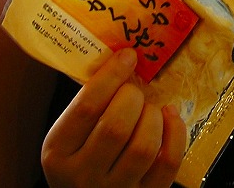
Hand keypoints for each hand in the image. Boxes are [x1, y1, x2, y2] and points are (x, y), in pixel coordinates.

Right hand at [41, 48, 185, 187]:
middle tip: (134, 92)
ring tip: (149, 109)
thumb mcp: (70, 135)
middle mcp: (83, 175)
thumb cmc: (82, 157)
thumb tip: (123, 61)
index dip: (111, 76)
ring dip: (152, 116)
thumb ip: (89, 105)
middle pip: (116, 126)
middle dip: (132, 98)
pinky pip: (168, 162)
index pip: (86, 107)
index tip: (127, 57)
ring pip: (143, 146)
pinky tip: (169, 117)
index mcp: (59, 152)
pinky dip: (175, 133)